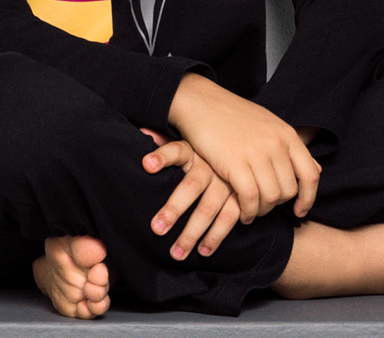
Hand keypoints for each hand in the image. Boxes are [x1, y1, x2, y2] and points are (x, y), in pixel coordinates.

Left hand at [141, 129, 240, 257]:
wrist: (242, 149)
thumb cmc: (204, 150)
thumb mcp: (187, 141)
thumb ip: (164, 141)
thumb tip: (141, 130)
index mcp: (194, 150)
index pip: (175, 150)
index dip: (161, 156)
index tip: (146, 165)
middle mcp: (210, 166)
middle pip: (190, 187)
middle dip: (173, 209)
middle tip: (156, 229)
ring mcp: (226, 183)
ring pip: (208, 209)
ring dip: (192, 232)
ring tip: (176, 253)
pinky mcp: (240, 197)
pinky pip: (229, 218)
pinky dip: (217, 236)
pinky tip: (203, 251)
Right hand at [167, 74, 320, 222]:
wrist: (199, 102)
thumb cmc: (231, 114)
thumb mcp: (267, 124)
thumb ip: (290, 147)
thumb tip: (318, 169)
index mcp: (286, 133)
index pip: (311, 174)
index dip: (308, 198)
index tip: (299, 211)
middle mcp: (275, 143)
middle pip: (289, 190)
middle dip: (276, 204)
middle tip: (262, 205)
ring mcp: (256, 153)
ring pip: (271, 198)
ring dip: (261, 210)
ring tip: (250, 209)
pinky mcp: (235, 163)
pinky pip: (250, 199)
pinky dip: (248, 212)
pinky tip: (242, 213)